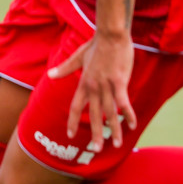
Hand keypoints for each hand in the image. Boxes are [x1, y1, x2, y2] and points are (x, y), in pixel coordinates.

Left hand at [48, 31, 136, 151]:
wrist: (110, 34)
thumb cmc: (96, 44)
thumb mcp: (78, 57)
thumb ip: (65, 68)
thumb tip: (50, 74)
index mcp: (84, 83)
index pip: (76, 107)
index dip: (73, 121)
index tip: (71, 135)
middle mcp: (94, 87)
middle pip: (94, 115)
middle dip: (95, 134)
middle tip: (96, 150)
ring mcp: (107, 85)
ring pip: (109, 112)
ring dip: (114, 129)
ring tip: (117, 144)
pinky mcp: (120, 81)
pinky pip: (123, 102)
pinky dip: (127, 114)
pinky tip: (132, 125)